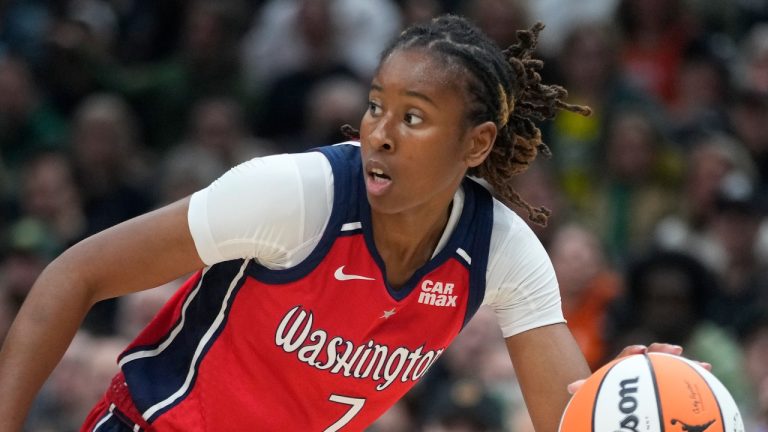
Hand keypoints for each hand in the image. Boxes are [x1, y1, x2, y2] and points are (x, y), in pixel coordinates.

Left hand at [566, 343, 711, 393]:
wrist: (605, 407)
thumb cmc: (599, 400)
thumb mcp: (593, 395)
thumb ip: (586, 389)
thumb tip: (569, 387)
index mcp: (619, 370)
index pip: (625, 358)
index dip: (632, 353)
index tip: (641, 351)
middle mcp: (636, 371)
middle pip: (653, 358)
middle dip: (664, 353)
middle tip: (676, 349)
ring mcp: (651, 378)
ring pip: (671, 370)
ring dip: (687, 367)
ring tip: (706, 366)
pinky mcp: (663, 386)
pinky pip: (680, 386)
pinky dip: (694, 386)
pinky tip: (712, 386)